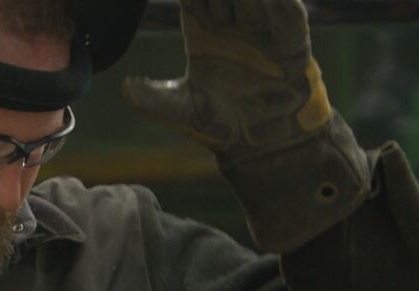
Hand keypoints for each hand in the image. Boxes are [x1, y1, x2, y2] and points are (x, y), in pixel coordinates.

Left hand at [124, 0, 331, 154]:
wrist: (262, 148)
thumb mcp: (182, 112)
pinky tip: (275, 1)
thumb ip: (153, 100)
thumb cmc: (220, 126)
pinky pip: (290, 19)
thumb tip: (126, 88)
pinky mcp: (292, 46)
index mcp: (203, 36)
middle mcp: (232, 29)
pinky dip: (283, 7)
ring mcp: (262, 34)